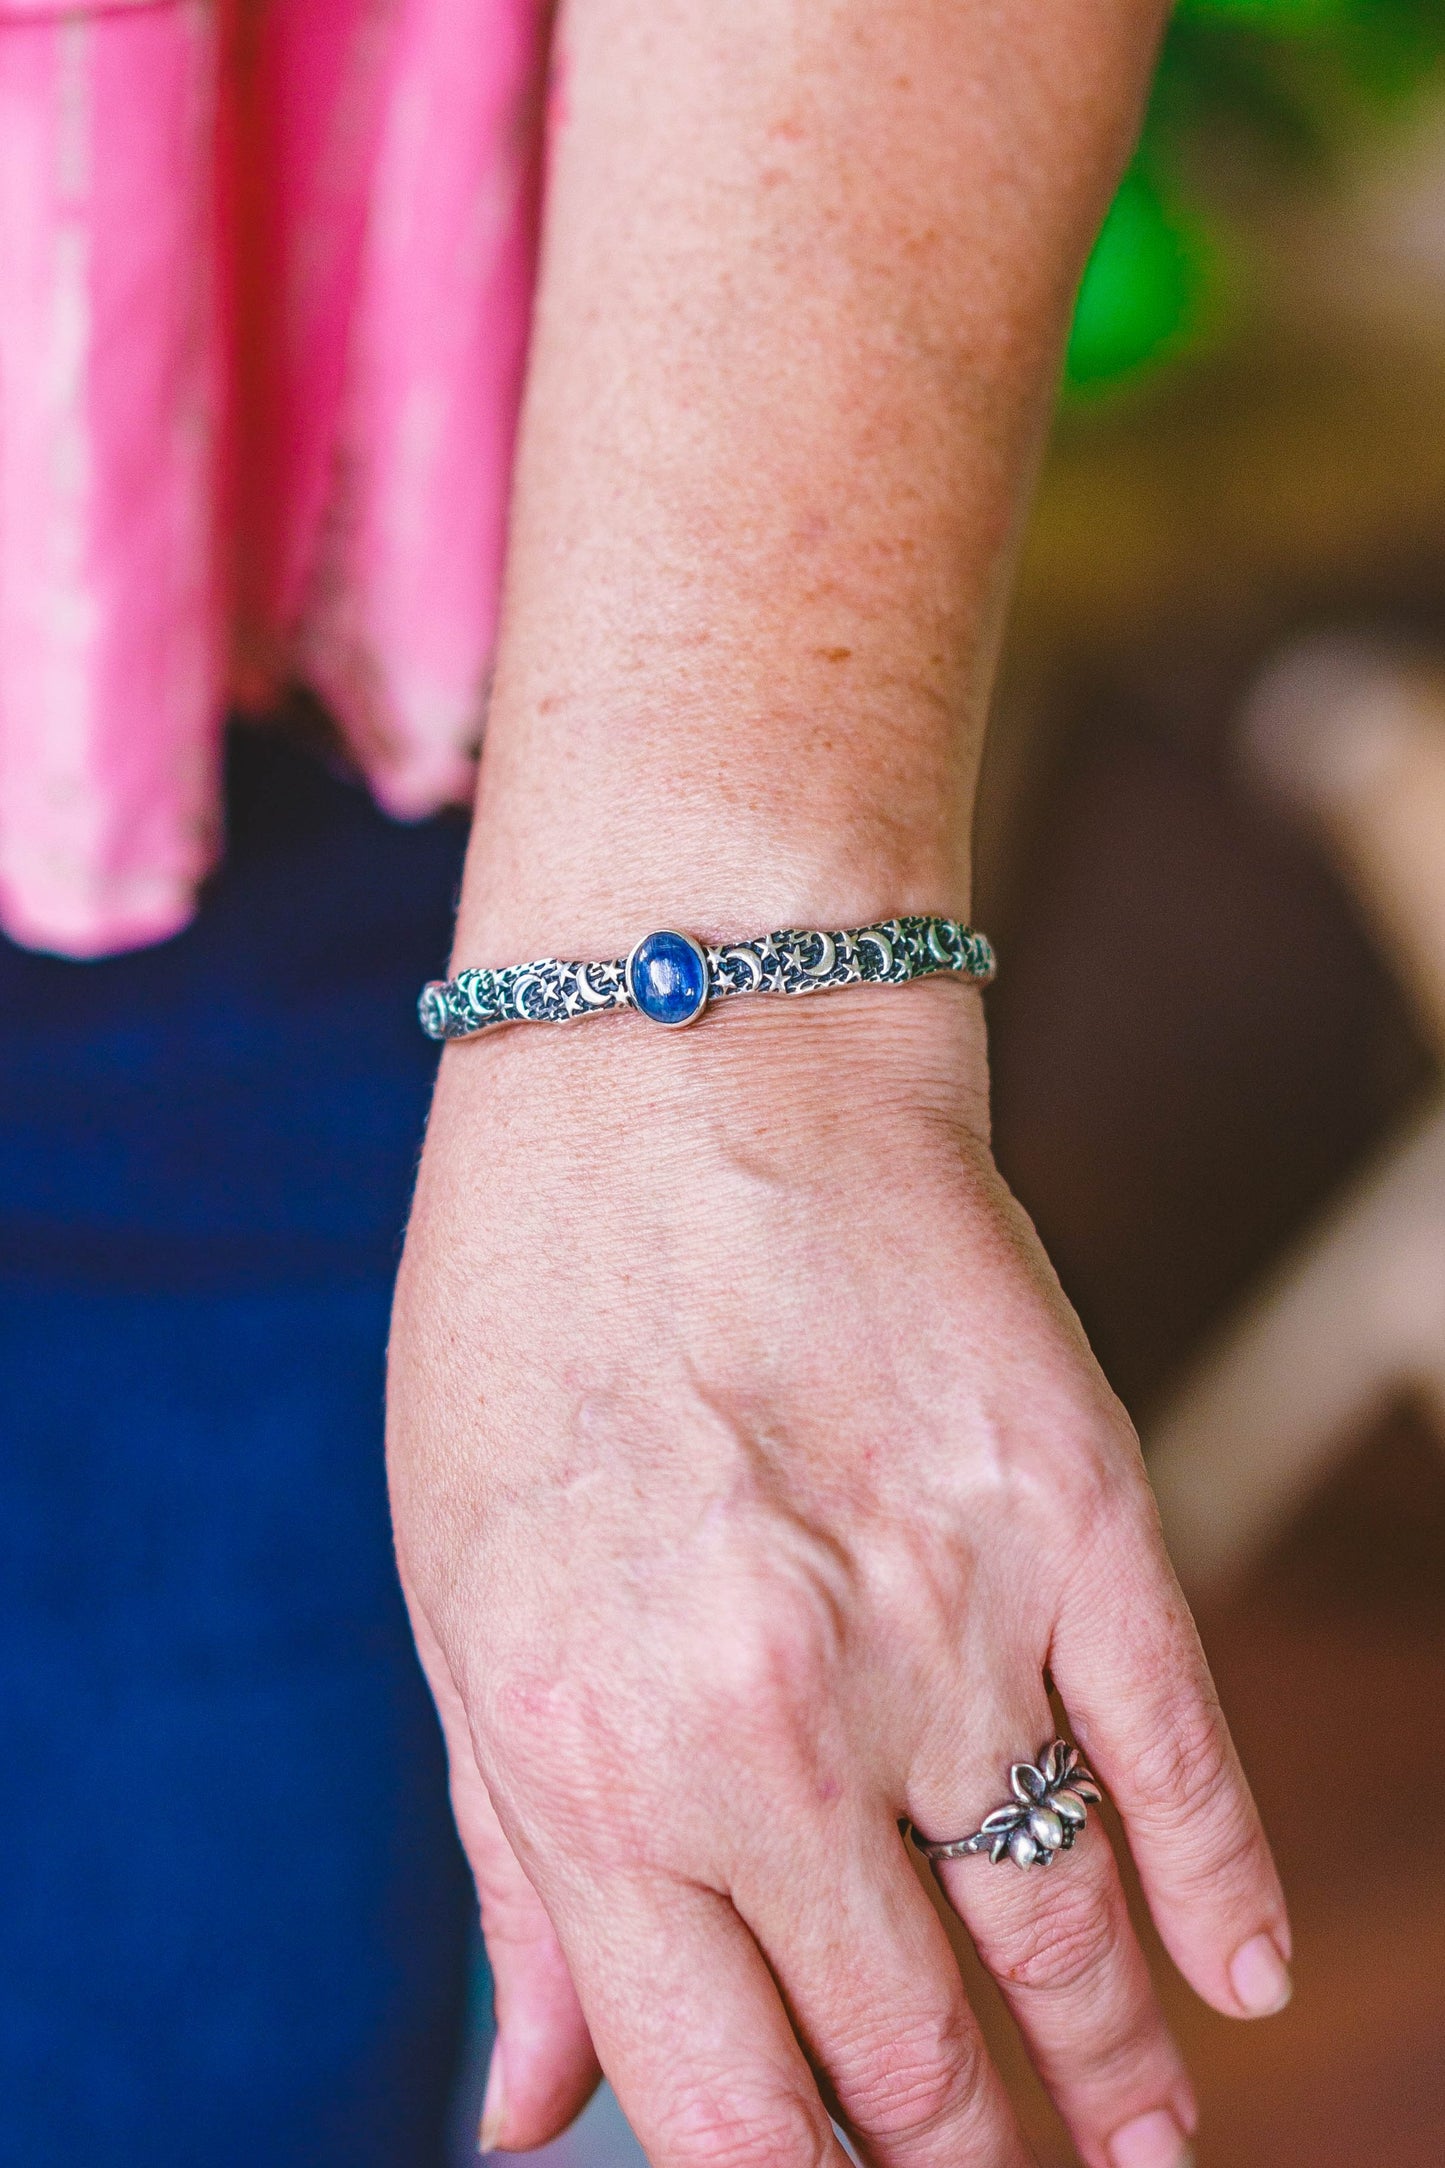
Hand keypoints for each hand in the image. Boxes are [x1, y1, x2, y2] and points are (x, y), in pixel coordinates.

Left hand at [388, 983, 1289, 2167]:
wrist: (684, 1062)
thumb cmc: (532, 1325)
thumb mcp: (461, 1602)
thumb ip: (516, 1870)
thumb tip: (528, 2117)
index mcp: (589, 1758)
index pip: (724, 2099)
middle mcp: (776, 1728)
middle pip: (908, 2044)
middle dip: (954, 2152)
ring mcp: (948, 1622)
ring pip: (1060, 1927)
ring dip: (1115, 2076)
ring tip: (1146, 2156)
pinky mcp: (1079, 1515)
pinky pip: (1178, 1756)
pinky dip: (1216, 1887)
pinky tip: (1233, 1978)